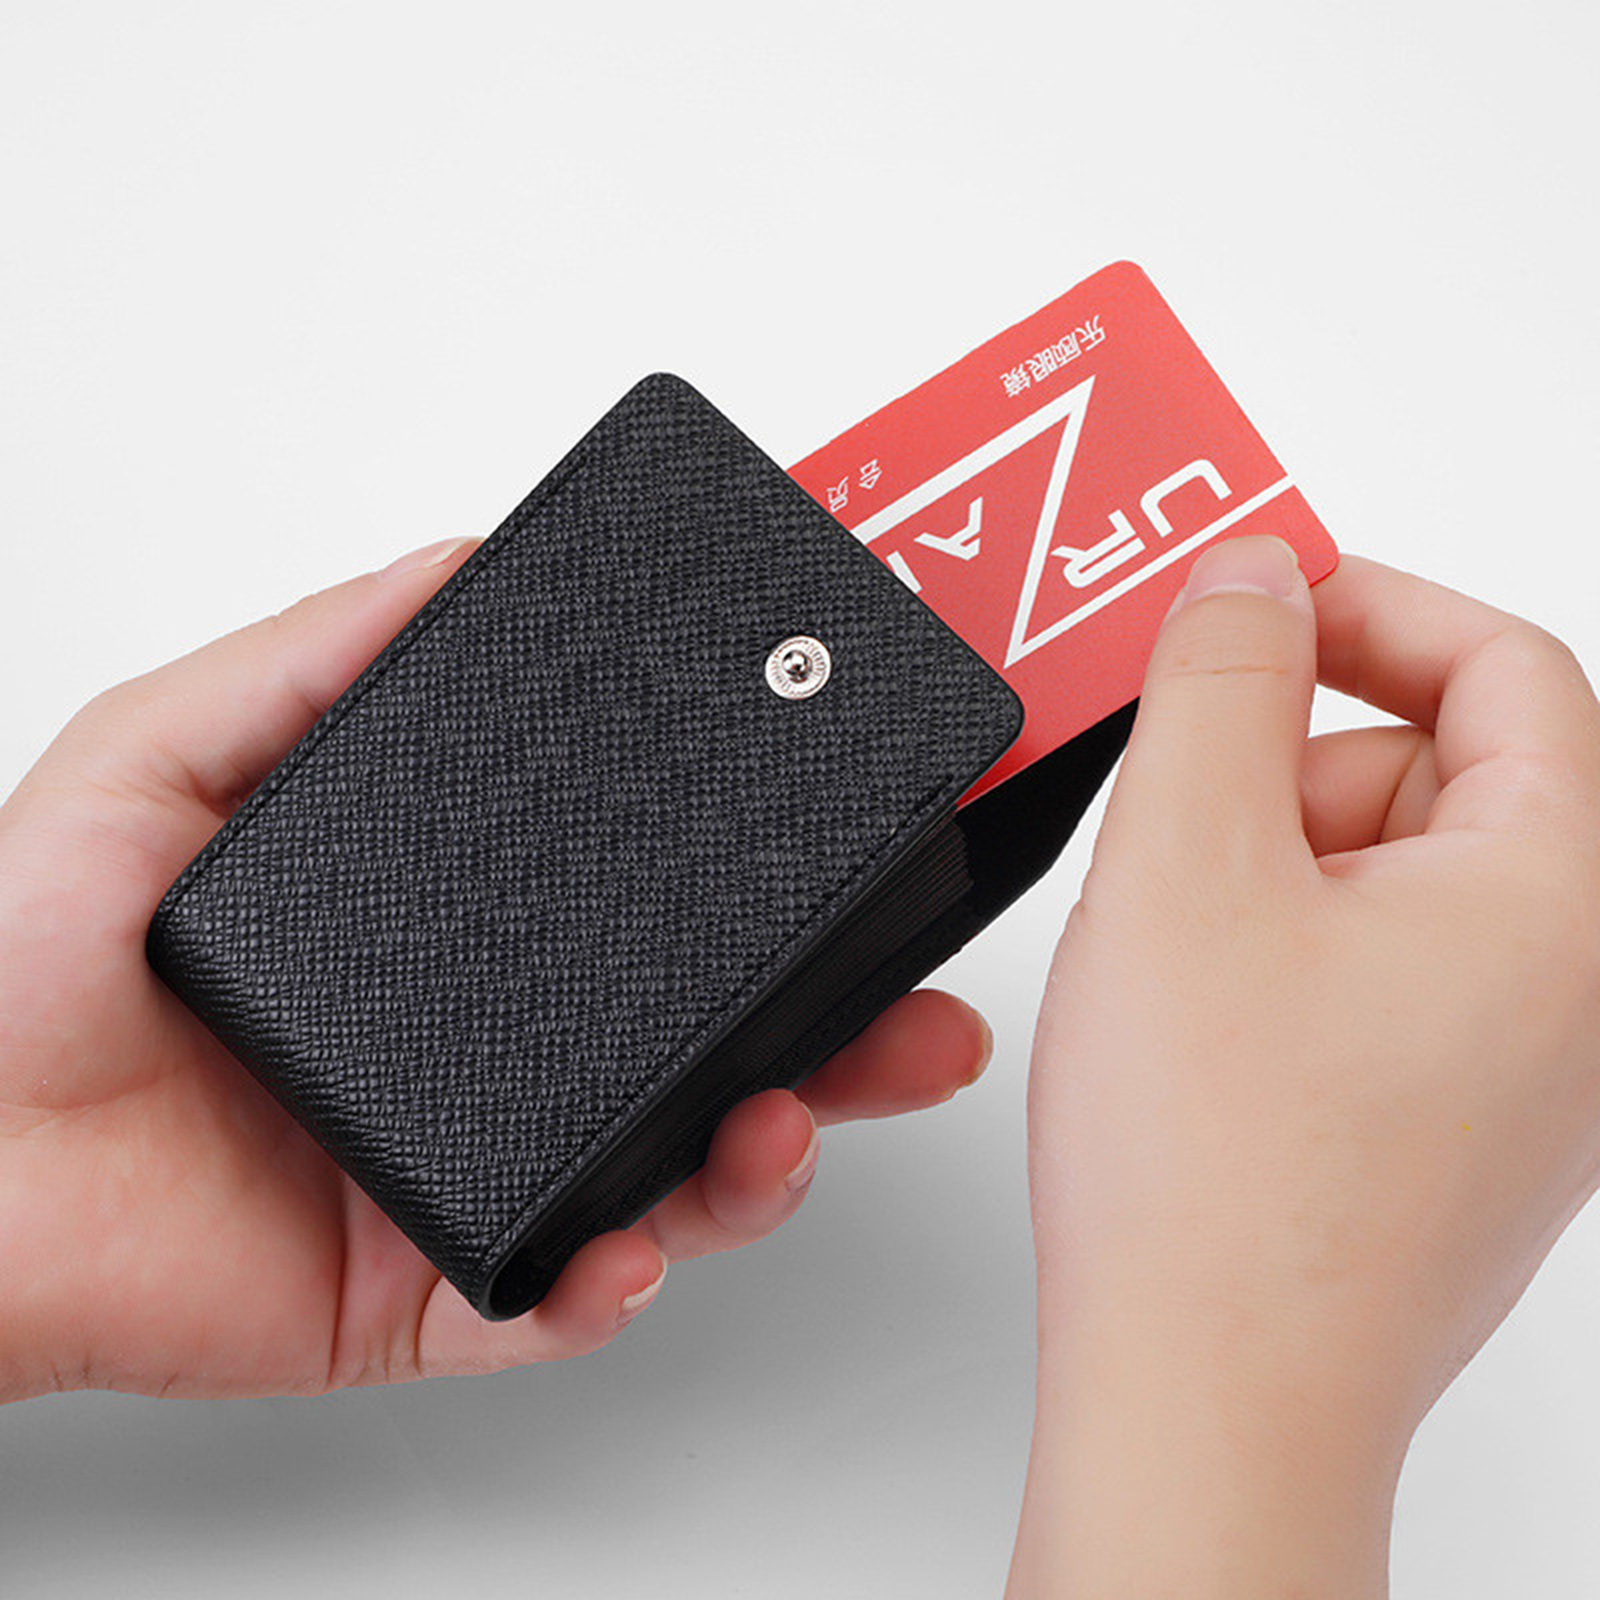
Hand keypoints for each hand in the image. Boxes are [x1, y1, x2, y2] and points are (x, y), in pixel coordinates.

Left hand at [0, 539, 991, 1400]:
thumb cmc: (23, 960)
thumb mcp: (170, 756)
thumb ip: (318, 662)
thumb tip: (454, 563)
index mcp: (463, 942)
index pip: (647, 918)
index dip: (760, 904)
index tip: (847, 865)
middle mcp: (492, 1057)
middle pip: (702, 1057)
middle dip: (832, 1048)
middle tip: (914, 1022)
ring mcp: (473, 1175)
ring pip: (666, 1184)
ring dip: (756, 1166)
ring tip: (780, 1130)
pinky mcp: (427, 1290)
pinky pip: (551, 1303)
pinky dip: (605, 1289)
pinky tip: (621, 1251)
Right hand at [1009, 538, 1599, 1596]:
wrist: (1205, 1404)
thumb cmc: (1215, 1180)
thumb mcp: (1186, 862)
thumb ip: (1222, 678)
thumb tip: (1253, 574)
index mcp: (1562, 904)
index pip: (1508, 668)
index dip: (1371, 609)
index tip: (1260, 610)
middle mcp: (1575, 990)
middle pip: (1446, 773)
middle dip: (1297, 763)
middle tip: (1184, 816)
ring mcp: (1516, 1070)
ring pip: (1399, 877)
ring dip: (1276, 864)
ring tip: (1175, 948)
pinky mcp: (1447, 1124)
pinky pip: (1376, 970)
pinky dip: (1282, 949)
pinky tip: (1199, 1019)